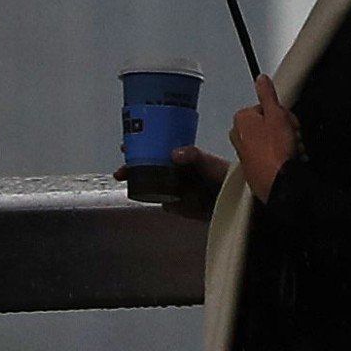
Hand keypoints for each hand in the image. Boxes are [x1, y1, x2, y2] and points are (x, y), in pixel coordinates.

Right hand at [113, 148, 228, 219]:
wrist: (231, 197)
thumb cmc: (220, 173)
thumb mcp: (207, 161)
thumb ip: (193, 155)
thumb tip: (174, 153)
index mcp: (178, 156)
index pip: (154, 148)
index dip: (139, 145)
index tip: (125, 145)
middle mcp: (172, 170)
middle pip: (146, 166)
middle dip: (132, 167)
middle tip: (119, 171)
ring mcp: (171, 188)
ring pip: (148, 184)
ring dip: (137, 182)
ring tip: (126, 181)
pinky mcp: (174, 205)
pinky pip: (159, 201)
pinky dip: (151, 198)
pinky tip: (142, 195)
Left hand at [231, 77, 300, 201]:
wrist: (278, 184)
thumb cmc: (276, 150)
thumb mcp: (276, 114)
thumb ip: (267, 94)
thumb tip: (261, 78)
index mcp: (241, 120)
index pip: (267, 108)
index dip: (281, 114)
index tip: (288, 121)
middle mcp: (239, 136)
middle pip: (268, 123)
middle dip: (284, 129)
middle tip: (292, 136)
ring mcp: (245, 155)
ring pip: (270, 140)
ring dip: (285, 144)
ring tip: (292, 151)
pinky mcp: (253, 170)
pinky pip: (270, 156)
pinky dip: (280, 157)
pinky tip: (289, 160)